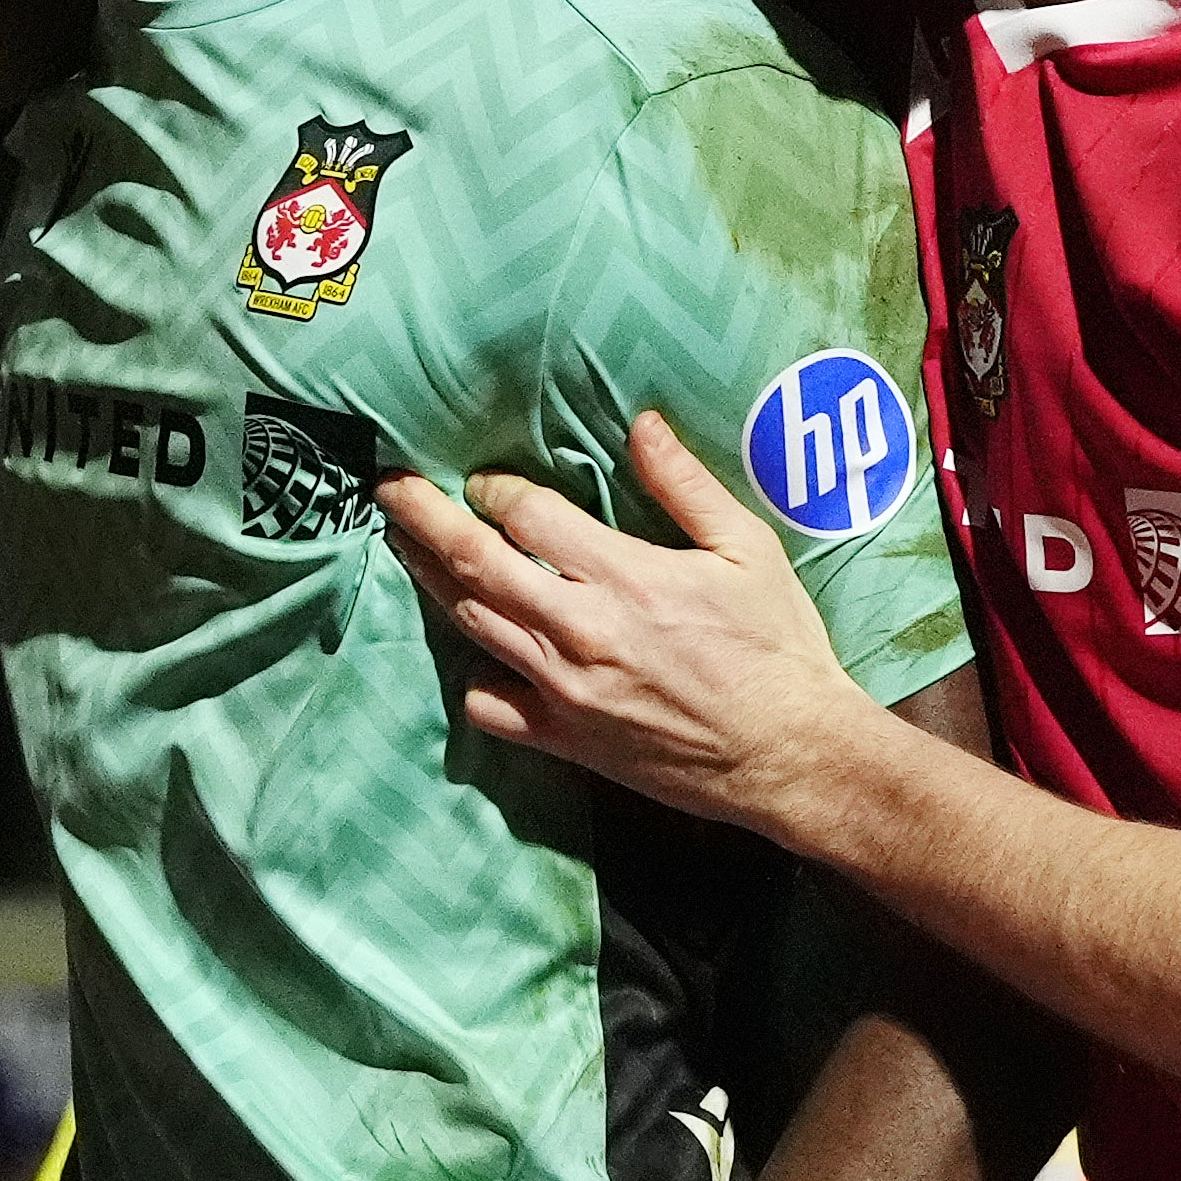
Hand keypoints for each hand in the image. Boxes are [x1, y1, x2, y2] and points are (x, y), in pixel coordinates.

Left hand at [381, 408, 876, 835]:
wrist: (791, 757)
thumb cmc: (778, 649)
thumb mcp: (747, 551)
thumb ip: (685, 485)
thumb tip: (641, 424)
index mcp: (625, 578)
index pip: (526, 517)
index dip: (492, 491)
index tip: (483, 480)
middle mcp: (580, 632)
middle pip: (473, 564)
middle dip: (423, 519)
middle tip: (389, 490)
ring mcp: (564, 691)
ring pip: (470, 625)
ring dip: (429, 580)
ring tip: (403, 547)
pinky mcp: (566, 741)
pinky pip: (489, 705)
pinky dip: (471, 674)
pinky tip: (474, 648)